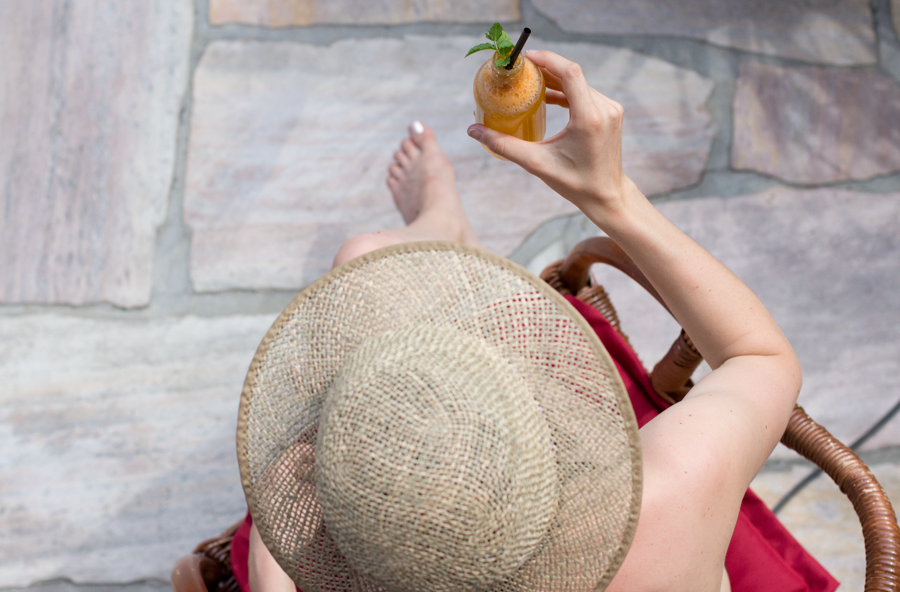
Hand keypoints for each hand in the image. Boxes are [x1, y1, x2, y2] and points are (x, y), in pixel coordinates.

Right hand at [467, 50, 635, 216]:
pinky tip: (547, 95)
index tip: (526, 58)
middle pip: (572, 75)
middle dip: (546, 68)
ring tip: (530, 81)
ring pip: (579, 83)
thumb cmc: (574, 183)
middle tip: (521, 70)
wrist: (606, 195)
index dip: (548, 60)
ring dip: (555, 79)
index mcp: (588, 118)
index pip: (570, 73)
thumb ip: (503, 145)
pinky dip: (566, 90)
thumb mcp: (536, 163)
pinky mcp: (610, 113)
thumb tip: (473, 130)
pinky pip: (585, 93)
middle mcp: (604, 109)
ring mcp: (610, 110)